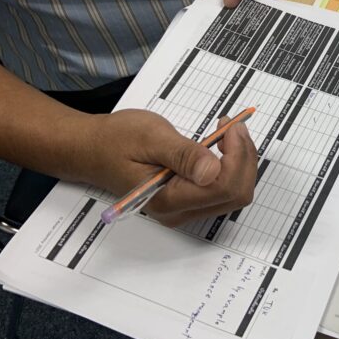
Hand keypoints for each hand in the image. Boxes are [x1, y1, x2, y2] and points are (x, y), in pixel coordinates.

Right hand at [73, 109, 258, 226]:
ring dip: (241, 161)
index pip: (223, 187)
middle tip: (232, 126)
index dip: (238, 155)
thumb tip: (213, 170)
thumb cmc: (117, 139)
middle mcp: (179, 213)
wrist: (94, 149)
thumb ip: (184, 156)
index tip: (230, 126)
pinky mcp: (189, 201)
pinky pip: (224, 190)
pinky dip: (233, 166)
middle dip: (244, 157)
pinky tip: (222, 146)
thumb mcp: (152, 137)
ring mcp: (185, 210)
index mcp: (167, 200)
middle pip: (236, 194)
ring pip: (235, 193)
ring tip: (227, 133)